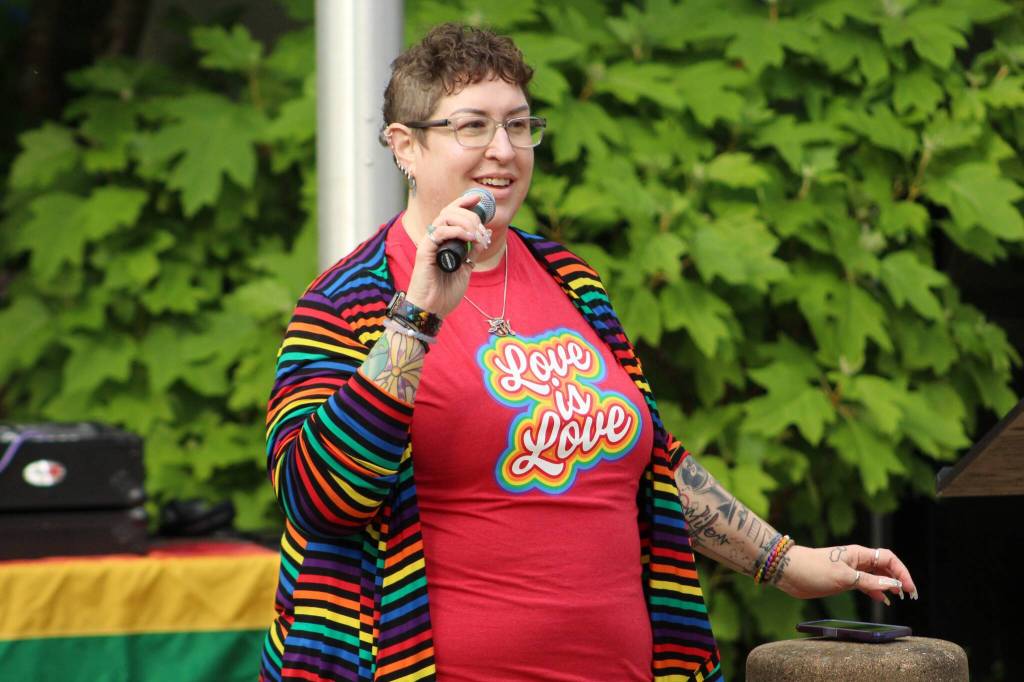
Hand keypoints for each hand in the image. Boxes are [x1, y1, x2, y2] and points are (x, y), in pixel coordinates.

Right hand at [405, 193, 491, 318]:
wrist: (433, 309)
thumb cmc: (445, 291)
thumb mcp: (466, 268)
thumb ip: (473, 252)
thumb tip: (484, 236)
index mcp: (443, 240)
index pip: (452, 213)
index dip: (465, 202)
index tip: (480, 198)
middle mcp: (435, 238)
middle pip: (450, 211)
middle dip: (471, 215)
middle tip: (482, 231)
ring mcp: (429, 243)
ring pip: (445, 217)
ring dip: (465, 221)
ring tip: (477, 235)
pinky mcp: (424, 251)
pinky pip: (439, 232)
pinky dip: (456, 231)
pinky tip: (468, 238)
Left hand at [775, 544, 918, 604]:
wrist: (789, 572)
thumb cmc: (814, 569)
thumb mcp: (844, 578)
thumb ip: (869, 582)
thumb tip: (893, 585)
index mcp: (858, 554)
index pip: (888, 559)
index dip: (902, 572)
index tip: (909, 588)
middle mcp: (857, 561)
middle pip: (884, 567)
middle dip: (898, 579)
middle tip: (909, 595)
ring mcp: (850, 571)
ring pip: (876, 576)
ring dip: (888, 586)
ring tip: (898, 598)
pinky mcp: (843, 580)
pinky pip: (865, 585)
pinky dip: (875, 591)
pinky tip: (882, 600)